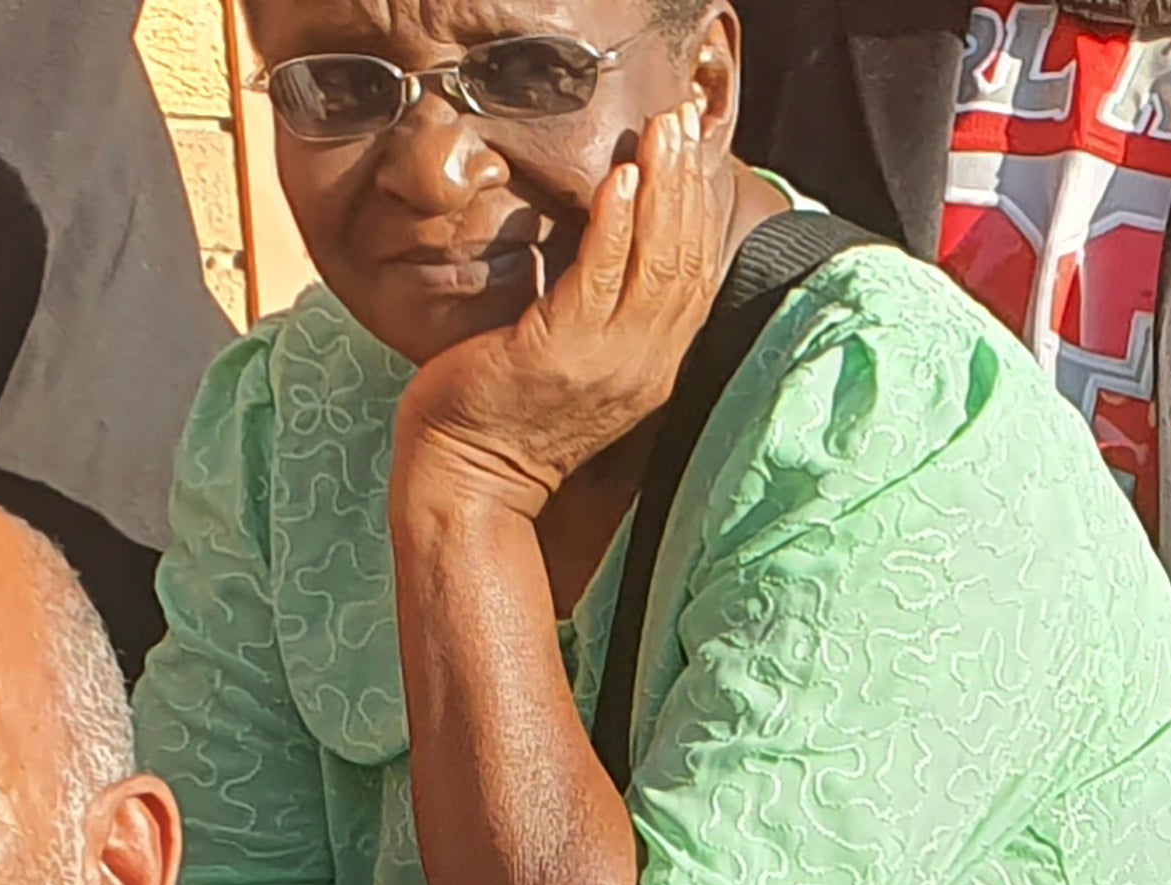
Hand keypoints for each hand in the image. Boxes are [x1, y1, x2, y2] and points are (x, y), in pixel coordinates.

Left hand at [388, 102, 746, 518]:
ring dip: (662, 190)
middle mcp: (648, 364)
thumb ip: (603, 317)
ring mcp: (612, 362)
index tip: (693, 151)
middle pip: (687, 260)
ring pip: (656, 263)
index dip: (698, 208)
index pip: (695, 275)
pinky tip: (622, 179)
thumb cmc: (510, 418)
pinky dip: (616, 226)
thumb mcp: (577, 363)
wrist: (472, 478)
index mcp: (656, 366)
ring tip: (661, 132)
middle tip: (684, 120)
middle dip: (688, 183)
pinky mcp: (563, 353)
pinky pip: (601, 279)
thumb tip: (609, 255)